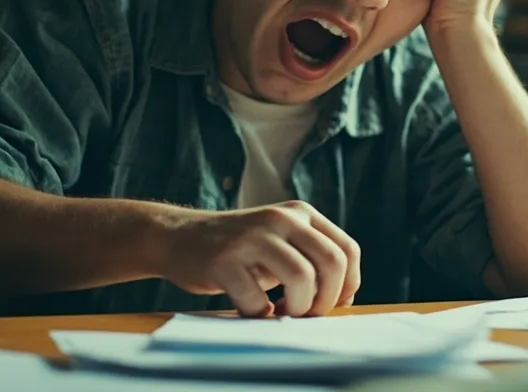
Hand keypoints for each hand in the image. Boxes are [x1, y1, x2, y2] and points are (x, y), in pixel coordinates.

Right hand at [162, 200, 361, 317]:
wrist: (178, 237)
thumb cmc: (239, 249)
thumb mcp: (280, 239)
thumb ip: (311, 257)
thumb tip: (345, 297)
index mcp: (300, 213)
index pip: (347, 249)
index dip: (348, 284)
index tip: (335, 303)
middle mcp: (280, 219)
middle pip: (331, 263)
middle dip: (327, 300)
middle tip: (308, 313)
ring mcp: (251, 238)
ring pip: (302, 278)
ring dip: (299, 308)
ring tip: (284, 312)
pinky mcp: (224, 261)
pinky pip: (258, 300)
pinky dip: (262, 315)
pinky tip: (255, 310)